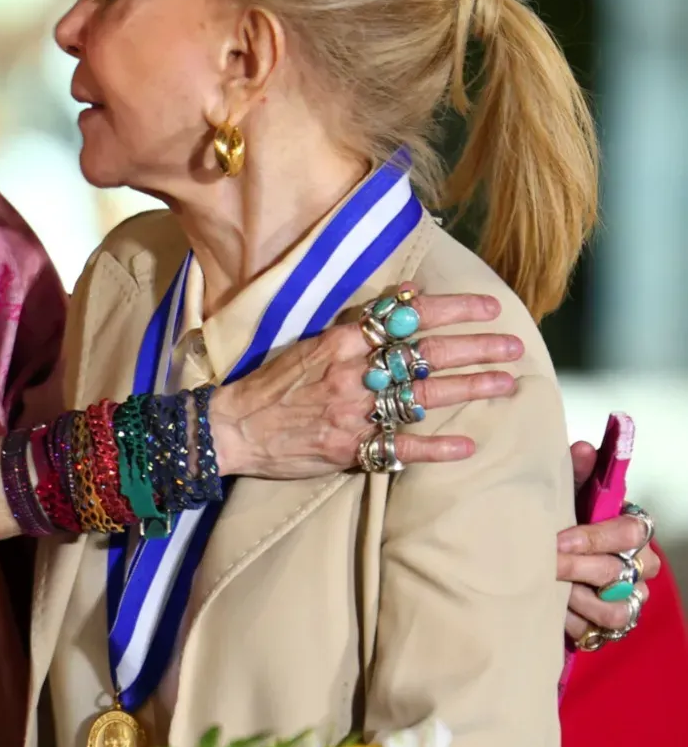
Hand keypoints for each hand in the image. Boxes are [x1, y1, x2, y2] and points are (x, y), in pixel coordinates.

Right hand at [210, 293, 522, 480]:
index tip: (490, 308)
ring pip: (423, 397)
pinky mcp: (347, 447)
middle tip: (514, 345)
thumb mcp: (309, 342)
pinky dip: (435, 448)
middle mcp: (352, 374)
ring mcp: (352, 412)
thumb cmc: (270, 384)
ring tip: (506, 383)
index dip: (454, 311)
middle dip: (476, 348)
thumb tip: (404, 298)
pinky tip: (466, 446)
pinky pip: (400, 447)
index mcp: (341, 342)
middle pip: (426, 356)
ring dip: (469, 389)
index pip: (408, 318)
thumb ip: (356, 325)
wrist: (231, 428)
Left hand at [557, 442, 657, 642]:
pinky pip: (596, 632)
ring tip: (549, 588)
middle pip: (618, 572)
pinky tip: (552, 609)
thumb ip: (577, 474)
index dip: (595, 537)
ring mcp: (628, 600)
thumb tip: (581, 448)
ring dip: (577, 600)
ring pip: (616, 610)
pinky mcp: (608, 627)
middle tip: (544, 564)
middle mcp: (638, 567)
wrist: (553, 563)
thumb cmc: (568, 527)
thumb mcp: (570, 498)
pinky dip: (572, 623)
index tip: (560, 539)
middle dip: (576, 568)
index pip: (632, 532)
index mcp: (632, 532)